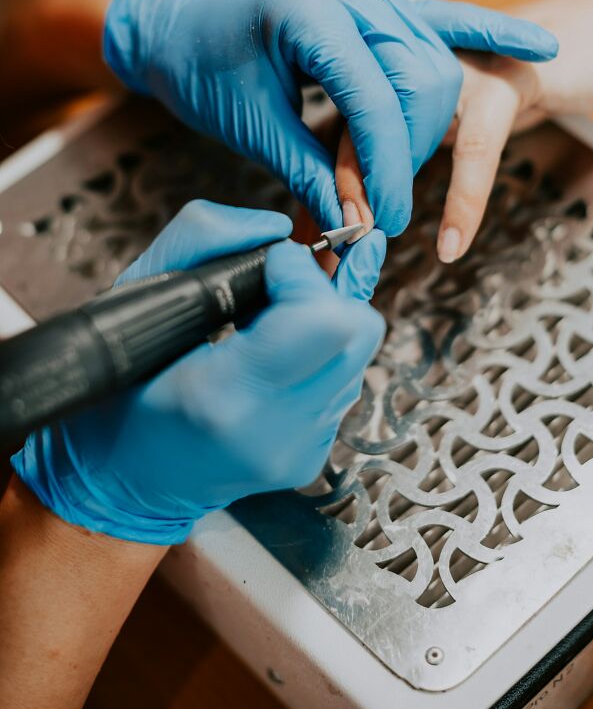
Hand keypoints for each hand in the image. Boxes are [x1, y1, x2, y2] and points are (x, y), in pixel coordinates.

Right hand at [11, 201, 385, 543]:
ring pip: (358, 353)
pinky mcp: (314, 456)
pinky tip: (276, 354)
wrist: (124, 479)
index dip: (301, 272)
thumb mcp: (135, 293)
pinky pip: (343, 381)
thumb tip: (277, 229)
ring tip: (270, 322)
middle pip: (356, 331)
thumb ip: (202, 239)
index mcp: (224, 395)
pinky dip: (319, 354)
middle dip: (324, 290)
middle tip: (276, 288)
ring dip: (323, 320)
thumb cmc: (118, 388)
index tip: (268, 264)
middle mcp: (275, 431)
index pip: (320, 318)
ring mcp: (301, 450)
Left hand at [103, 0, 556, 236]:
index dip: (382, 167)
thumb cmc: (200, 65)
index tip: (381, 218)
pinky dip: (491, 29)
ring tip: (403, 176)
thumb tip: (353, 224)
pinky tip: (538, 42)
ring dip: (426, 125)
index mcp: (307, 7)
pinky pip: (445, 17)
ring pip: (433, 61)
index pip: (373, 97)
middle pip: (419, 77)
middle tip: (383, 208)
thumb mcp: (249, 124)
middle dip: (406, 152)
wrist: (177, 18)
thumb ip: (311, 171)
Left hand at [335, 0, 592, 261]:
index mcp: (381, 46)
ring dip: (387, 186)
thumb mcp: (429, 118)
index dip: (322, 178)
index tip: (312, 239)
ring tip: (372, 241)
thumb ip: (377, 152)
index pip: (335, 115)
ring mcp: (457, 55)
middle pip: (359, 117)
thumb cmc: (498, 84)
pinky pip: (476, 145)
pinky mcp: (504, 75)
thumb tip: (326, 218)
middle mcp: (410, 40)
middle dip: (344, 188)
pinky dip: (464, 198)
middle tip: (333, 248)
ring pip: (406, 125)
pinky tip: (452, 243)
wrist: (588, 39)